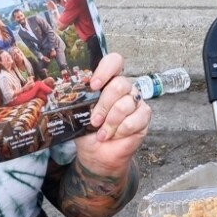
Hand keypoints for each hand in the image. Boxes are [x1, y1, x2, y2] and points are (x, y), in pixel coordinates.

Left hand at [72, 53, 151, 176]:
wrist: (97, 154)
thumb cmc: (88, 131)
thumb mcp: (79, 113)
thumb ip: (82, 100)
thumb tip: (73, 93)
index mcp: (107, 82)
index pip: (114, 62)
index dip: (106, 69)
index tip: (93, 85)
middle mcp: (123, 88)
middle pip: (119, 84)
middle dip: (104, 105)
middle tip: (94, 120)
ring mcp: (135, 101)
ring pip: (126, 103)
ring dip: (111, 122)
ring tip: (103, 133)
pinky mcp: (144, 115)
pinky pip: (137, 117)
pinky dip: (123, 129)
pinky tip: (116, 135)